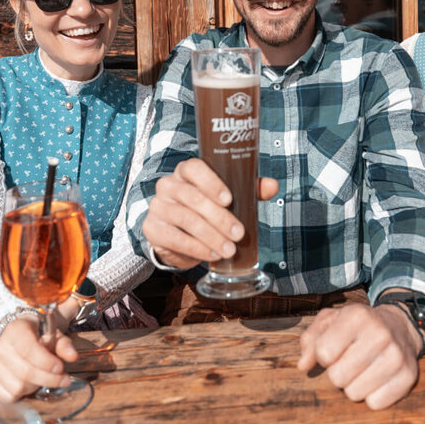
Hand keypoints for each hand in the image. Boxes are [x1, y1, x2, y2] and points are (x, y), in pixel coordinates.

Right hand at [0, 317, 78, 403]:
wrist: (18, 335)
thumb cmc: (38, 334)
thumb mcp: (53, 333)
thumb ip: (64, 344)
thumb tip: (72, 357)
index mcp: (15, 329)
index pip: (29, 349)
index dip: (47, 362)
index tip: (60, 368)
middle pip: (25, 372)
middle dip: (48, 379)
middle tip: (63, 379)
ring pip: (17, 386)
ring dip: (36, 386)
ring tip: (45, 378)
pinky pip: (6, 397)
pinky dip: (22, 395)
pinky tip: (31, 384)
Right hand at [143, 157, 278, 269]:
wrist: (176, 233)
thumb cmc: (205, 208)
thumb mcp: (227, 197)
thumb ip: (249, 189)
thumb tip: (272, 185)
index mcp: (185, 171)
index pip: (193, 168)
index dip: (211, 182)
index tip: (228, 199)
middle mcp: (168, 185)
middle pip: (192, 197)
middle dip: (219, 218)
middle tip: (238, 234)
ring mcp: (157, 206)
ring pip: (185, 219)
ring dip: (210, 236)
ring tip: (228, 249)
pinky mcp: (152, 229)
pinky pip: (174, 238)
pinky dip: (195, 248)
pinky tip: (211, 255)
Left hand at [297, 302, 420, 409]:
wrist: (399, 326)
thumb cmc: (357, 326)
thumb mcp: (330, 321)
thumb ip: (310, 339)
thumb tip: (303, 365)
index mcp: (357, 316)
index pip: (324, 353)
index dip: (323, 355)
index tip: (333, 348)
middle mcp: (379, 333)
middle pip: (337, 377)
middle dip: (337, 373)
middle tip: (348, 361)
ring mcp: (396, 356)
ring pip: (354, 394)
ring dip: (353, 386)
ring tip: (362, 369)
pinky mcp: (409, 377)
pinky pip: (375, 404)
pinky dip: (372, 396)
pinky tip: (377, 379)